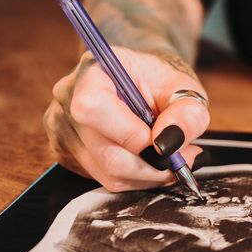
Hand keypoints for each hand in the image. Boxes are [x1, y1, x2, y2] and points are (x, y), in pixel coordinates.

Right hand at [43, 47, 209, 191]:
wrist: (143, 85)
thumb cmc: (161, 82)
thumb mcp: (184, 87)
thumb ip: (186, 112)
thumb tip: (170, 143)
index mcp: (91, 71)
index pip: (94, 108)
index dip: (133, 135)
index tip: (166, 142)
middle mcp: (67, 102)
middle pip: (106, 153)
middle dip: (153, 164)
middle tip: (184, 157)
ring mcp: (65, 132)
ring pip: (108, 173)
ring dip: (150, 174)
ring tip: (174, 157)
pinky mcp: (71, 156)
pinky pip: (106, 180)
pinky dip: (137, 178)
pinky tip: (152, 160)